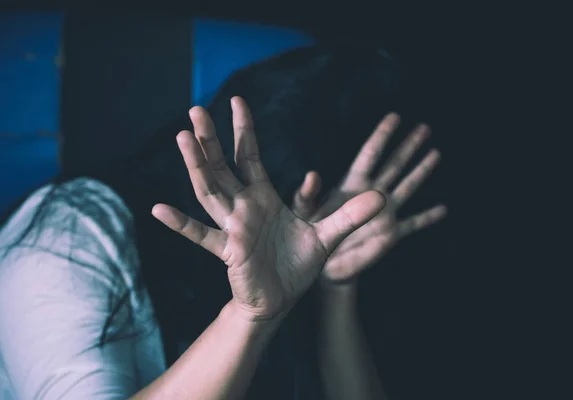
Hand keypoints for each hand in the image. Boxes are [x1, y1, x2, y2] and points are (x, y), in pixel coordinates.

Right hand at [152, 97, 384, 319]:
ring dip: (197, 166)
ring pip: (210, 191)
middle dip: (212, 139)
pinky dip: (181, 223)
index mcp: (263, 197)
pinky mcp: (228, 250)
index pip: (250, 156)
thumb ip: (349, 215)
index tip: (237, 101)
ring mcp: (233, 227)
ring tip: (183, 138)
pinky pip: (201, 235)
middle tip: (196, 110)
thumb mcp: (327, 235)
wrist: (280, 300)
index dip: (244, 130)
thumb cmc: (296, 265)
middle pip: (223, 166)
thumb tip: (383, 197)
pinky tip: (158, 208)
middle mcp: (244, 206)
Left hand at [292, 113, 445, 284]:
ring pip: (407, 187)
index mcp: (352, 185)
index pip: (370, 154)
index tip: (394, 117)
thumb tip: (312, 175)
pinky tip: (443, 210)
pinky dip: (428, 217)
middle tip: (425, 127)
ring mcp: (384, 213)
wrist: (324, 263)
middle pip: (394, 165)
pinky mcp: (391, 234)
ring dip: (421, 171)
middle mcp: (372, 194)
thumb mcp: (306, 212)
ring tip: (436, 153)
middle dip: (409, 146)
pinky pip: (414, 224)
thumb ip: (307, 195)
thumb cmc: (311, 233)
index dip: (382, 136)